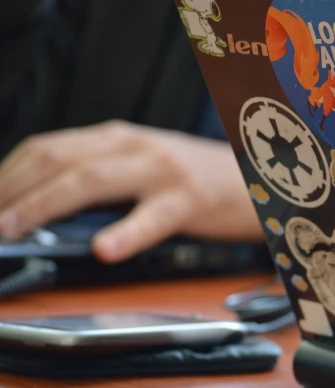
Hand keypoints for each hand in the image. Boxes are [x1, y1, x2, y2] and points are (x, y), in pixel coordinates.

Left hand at [0, 121, 263, 262]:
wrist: (258, 174)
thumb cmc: (197, 176)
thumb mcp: (143, 163)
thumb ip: (99, 173)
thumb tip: (41, 205)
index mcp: (117, 137)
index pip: (46, 146)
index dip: (6, 173)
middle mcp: (133, 146)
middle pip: (56, 158)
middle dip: (11, 190)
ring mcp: (161, 170)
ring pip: (90, 179)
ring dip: (42, 205)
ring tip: (12, 229)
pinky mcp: (190, 199)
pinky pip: (153, 217)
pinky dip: (125, 234)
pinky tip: (104, 250)